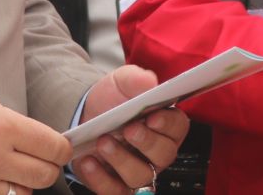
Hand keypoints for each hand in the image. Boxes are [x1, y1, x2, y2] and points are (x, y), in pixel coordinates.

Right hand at [0, 85, 70, 194]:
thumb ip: (11, 120)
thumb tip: (34, 137)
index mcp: (3, 126)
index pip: (53, 147)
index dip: (61, 149)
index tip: (59, 149)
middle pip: (44, 175)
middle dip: (47, 167)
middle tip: (39, 161)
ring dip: (22, 185)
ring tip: (9, 172)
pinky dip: (0, 194)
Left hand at [70, 65, 190, 194]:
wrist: (85, 115)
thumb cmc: (112, 100)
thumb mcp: (121, 81)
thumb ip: (135, 78)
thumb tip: (150, 81)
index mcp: (164, 124)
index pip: (178, 127)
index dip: (168, 123)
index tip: (153, 116)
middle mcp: (156, 152)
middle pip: (164, 155)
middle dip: (147, 142)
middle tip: (128, 129)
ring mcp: (137, 170)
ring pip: (140, 176)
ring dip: (121, 159)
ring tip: (103, 141)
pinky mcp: (115, 184)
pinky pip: (114, 191)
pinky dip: (100, 178)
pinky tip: (88, 161)